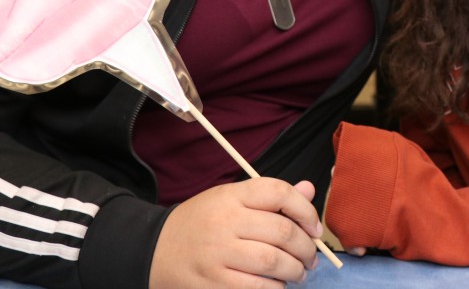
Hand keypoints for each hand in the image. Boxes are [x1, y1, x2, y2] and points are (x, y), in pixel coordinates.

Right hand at [149, 178, 321, 287]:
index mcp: (231, 196)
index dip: (306, 210)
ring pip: (274, 263)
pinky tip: (277, 286)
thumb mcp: (229, 199)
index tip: (314, 228)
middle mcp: (225, 221)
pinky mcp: (214, 282)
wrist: (153, 249)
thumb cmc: (200, 223)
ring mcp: (218, 253)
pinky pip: (257, 288)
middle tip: (310, 257)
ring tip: (298, 273)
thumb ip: (269, 198)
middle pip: (282, 232)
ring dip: (295, 271)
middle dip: (306, 249)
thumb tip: (309, 190)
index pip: (278, 193)